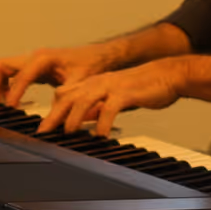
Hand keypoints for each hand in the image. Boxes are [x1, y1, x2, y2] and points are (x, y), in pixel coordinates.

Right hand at [0, 43, 121, 107]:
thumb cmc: (90, 64)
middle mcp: (34, 57)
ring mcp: (32, 62)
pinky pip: (12, 75)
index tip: (9, 108)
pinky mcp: (34, 68)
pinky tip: (12, 102)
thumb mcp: (79, 83)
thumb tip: (54, 119)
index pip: (20, 75)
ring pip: (3, 69)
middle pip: (1, 66)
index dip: (13, 92)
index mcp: (43, 59)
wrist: (98, 56)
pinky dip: (6, 86)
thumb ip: (66, 99)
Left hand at [37, 60, 186, 137]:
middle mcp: (97, 83)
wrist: (167, 74)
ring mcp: (111, 86)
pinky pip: (110, 108)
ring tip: (69, 133)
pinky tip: (100, 135)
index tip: (42, 130)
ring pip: (84, 99)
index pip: (64, 95)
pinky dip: (103, 122)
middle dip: (53, 115)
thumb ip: (96, 109)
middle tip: (43, 133)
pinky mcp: (126, 93)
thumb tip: (80, 122)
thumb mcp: (113, 99)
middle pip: (68, 96)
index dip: (51, 111)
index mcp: (92, 84)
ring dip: (74, 117)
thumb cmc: (140, 88)